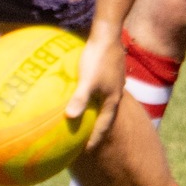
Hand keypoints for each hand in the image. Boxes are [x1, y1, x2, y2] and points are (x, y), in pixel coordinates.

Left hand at [69, 24, 124, 150]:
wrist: (107, 34)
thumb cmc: (97, 58)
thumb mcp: (87, 80)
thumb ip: (80, 99)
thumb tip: (70, 118)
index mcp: (112, 100)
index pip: (104, 126)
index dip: (94, 139)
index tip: (85, 151)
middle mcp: (115, 93)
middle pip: (105, 116)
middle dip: (94, 128)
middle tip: (82, 140)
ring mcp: (112, 82)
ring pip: (102, 103)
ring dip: (92, 113)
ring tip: (81, 120)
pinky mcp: (107, 72)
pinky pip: (98, 91)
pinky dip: (89, 98)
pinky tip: (79, 95)